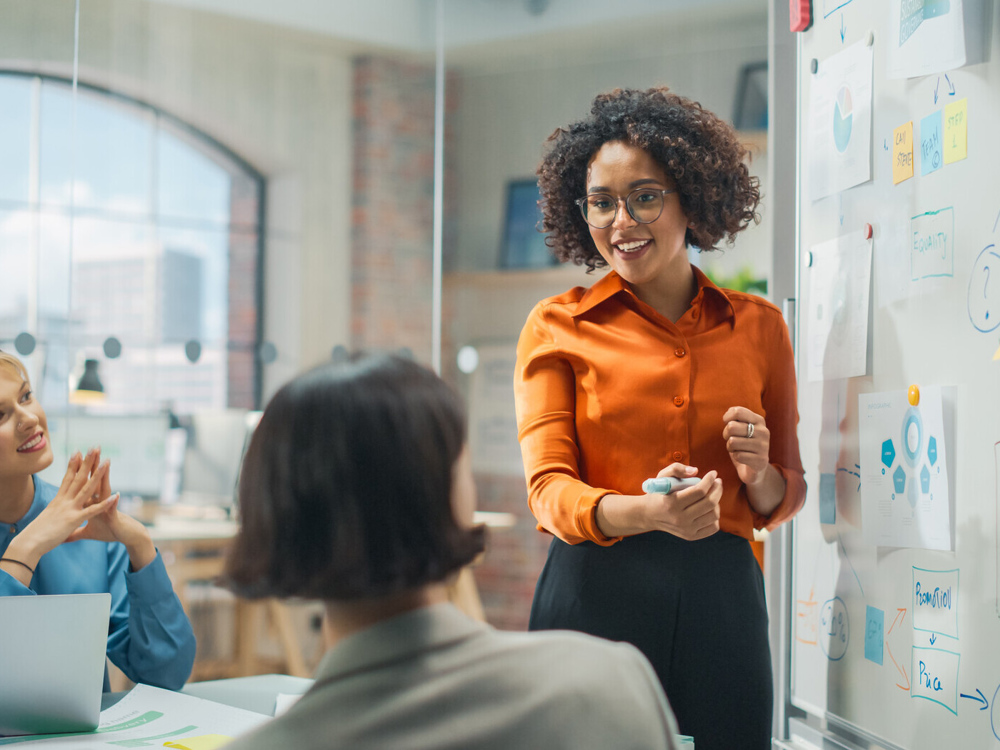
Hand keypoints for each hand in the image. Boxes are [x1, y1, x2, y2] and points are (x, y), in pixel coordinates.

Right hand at [15, 449, 118, 564]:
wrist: (28, 543)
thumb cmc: (36, 534)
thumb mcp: (47, 519)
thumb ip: (53, 514)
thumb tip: (52, 512)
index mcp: (58, 500)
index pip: (68, 479)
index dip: (73, 465)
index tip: (78, 452)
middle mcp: (64, 501)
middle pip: (78, 478)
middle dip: (87, 462)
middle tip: (95, 447)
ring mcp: (69, 509)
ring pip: (87, 488)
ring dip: (98, 475)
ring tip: (107, 461)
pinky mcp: (73, 519)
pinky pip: (92, 510)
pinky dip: (104, 504)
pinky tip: (115, 496)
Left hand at [66, 449, 155, 569]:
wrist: (126, 536)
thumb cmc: (109, 532)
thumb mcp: (89, 532)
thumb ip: (76, 533)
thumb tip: (64, 536)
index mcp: (92, 502)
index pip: (85, 483)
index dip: (80, 470)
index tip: (76, 456)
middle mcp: (100, 501)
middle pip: (95, 480)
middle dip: (93, 465)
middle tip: (93, 449)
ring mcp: (108, 507)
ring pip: (105, 489)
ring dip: (105, 477)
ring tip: (106, 463)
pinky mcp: (114, 517)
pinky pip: (113, 509)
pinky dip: (113, 503)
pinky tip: (116, 495)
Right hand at [643, 463, 721, 540]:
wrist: (649, 515)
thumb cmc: (658, 493)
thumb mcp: (662, 477)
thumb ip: (676, 469)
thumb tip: (695, 471)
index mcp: (672, 503)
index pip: (699, 491)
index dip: (710, 480)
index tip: (713, 473)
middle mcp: (680, 519)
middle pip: (710, 503)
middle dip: (717, 489)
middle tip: (717, 482)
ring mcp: (686, 529)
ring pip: (714, 515)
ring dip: (716, 502)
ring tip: (711, 495)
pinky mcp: (691, 536)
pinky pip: (713, 527)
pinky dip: (715, 516)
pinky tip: (709, 508)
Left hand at [723, 406, 769, 486]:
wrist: (755, 468)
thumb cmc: (744, 444)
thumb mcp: (741, 428)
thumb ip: (735, 418)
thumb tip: (728, 414)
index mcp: (759, 420)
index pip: (738, 411)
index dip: (727, 418)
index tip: (727, 423)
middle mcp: (763, 431)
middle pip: (731, 427)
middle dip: (726, 434)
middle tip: (731, 439)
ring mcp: (764, 446)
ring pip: (732, 442)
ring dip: (730, 447)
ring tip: (737, 449)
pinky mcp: (761, 460)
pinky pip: (738, 456)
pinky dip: (736, 457)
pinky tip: (743, 458)